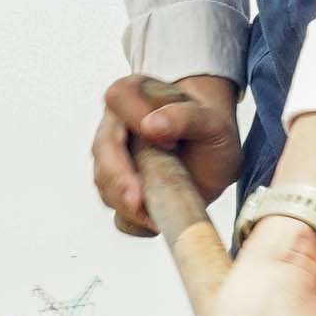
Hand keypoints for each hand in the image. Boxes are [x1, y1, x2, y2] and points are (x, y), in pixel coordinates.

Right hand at [89, 73, 245, 236]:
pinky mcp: (119, 190)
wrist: (213, 152)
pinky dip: (132, 218)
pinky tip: (152, 220)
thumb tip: (153, 125)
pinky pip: (116, 207)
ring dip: (124, 201)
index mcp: (132, 94)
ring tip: (151, 214)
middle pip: (102, 148)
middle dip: (118, 177)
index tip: (167, 144)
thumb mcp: (211, 120)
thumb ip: (185, 117)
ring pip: (104, 181)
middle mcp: (114, 125)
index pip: (118, 99)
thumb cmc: (210, 129)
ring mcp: (111, 159)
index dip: (136, 121)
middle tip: (138, 199)